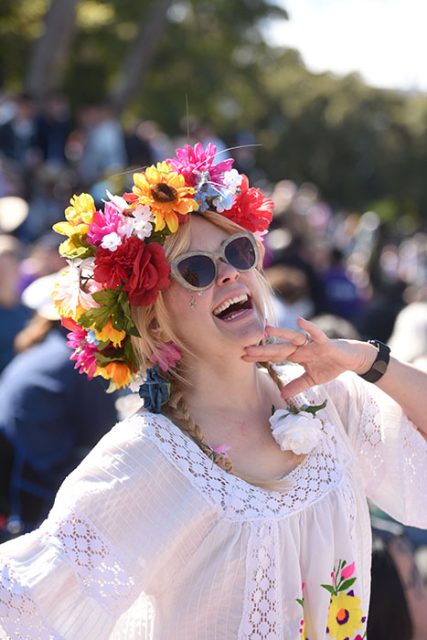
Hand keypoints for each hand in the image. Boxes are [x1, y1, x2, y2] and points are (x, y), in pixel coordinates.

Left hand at [242, 317, 375, 398]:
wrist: (350, 359)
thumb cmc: (330, 365)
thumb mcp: (311, 380)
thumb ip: (297, 385)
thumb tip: (282, 395)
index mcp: (296, 355)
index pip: (274, 356)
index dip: (260, 357)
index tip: (243, 357)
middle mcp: (301, 347)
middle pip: (279, 348)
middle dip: (264, 349)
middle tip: (245, 349)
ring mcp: (312, 343)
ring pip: (294, 337)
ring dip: (281, 333)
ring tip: (267, 330)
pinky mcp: (325, 342)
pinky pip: (316, 333)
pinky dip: (309, 327)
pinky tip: (299, 321)